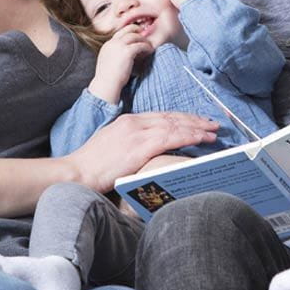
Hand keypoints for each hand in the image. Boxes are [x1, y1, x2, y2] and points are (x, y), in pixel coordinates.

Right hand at [60, 112, 217, 192]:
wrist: (76, 172)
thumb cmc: (91, 167)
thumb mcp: (111, 146)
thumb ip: (130, 144)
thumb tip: (145, 151)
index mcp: (127, 121)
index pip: (161, 116)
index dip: (181, 118)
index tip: (195, 121)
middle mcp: (134, 122)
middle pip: (171, 117)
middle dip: (194, 120)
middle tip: (212, 123)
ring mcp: (137, 133)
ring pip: (175, 125)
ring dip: (197, 128)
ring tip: (213, 131)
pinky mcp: (140, 146)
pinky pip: (171, 137)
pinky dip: (189, 136)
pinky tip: (201, 138)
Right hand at [89, 25, 153, 102]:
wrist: (106, 84)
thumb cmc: (108, 79)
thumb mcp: (108, 62)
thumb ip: (114, 55)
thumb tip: (123, 56)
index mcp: (107, 45)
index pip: (120, 33)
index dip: (129, 33)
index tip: (136, 35)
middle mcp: (112, 43)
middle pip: (127, 29)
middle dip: (137, 30)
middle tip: (145, 35)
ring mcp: (119, 46)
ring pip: (135, 36)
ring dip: (144, 39)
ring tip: (149, 45)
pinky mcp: (127, 52)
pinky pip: (140, 45)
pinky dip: (146, 47)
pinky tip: (150, 50)